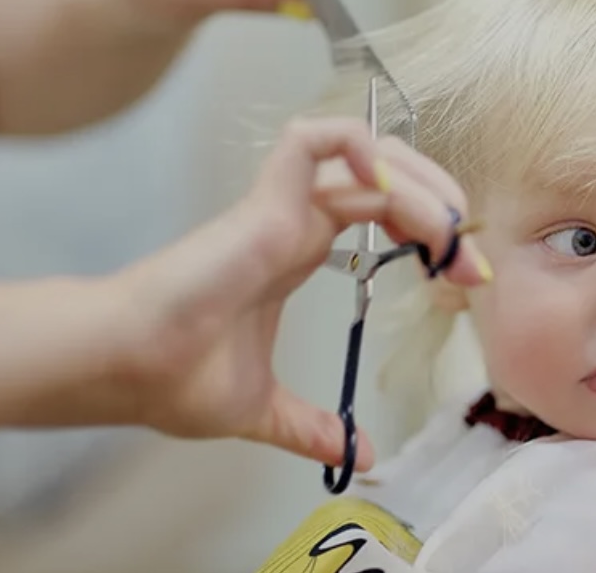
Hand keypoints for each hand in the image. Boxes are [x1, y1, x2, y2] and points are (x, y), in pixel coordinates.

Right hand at [112, 117, 490, 468]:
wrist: (127, 369)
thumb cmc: (177, 377)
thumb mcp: (265, 409)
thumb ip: (311, 426)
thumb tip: (358, 454)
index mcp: (299, 250)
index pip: (382, 212)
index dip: (430, 232)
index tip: (464, 276)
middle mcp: (297, 221)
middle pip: (386, 177)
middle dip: (440, 203)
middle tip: (468, 255)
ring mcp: (282, 206)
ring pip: (366, 157)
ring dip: (422, 184)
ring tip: (448, 232)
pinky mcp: (265, 202)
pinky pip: (314, 141)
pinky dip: (358, 146)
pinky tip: (389, 187)